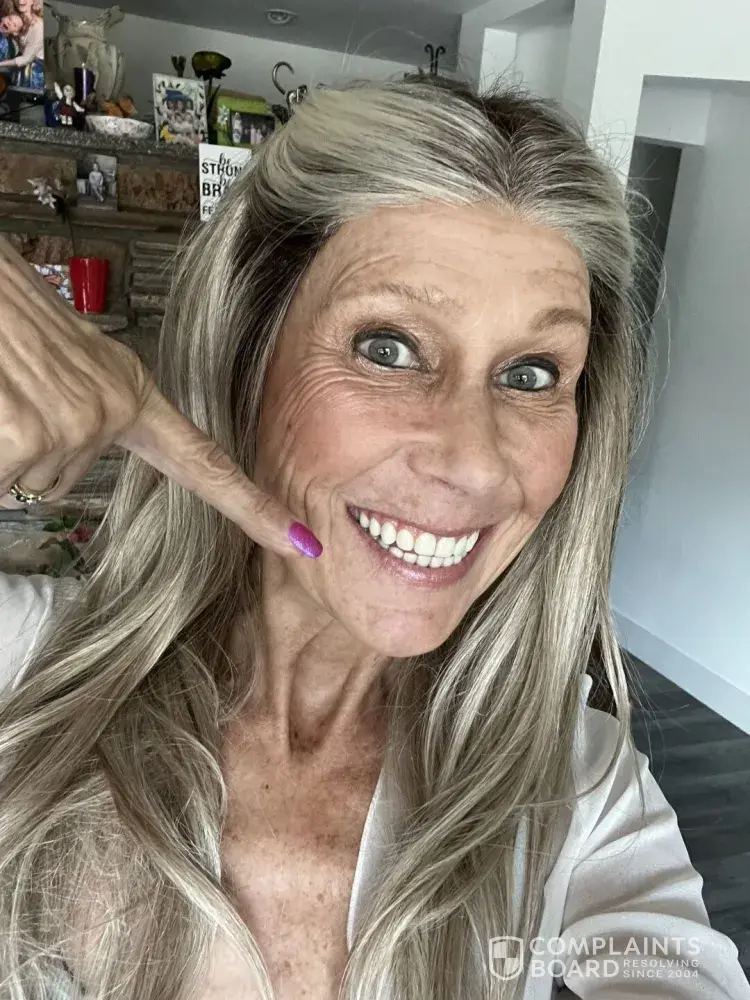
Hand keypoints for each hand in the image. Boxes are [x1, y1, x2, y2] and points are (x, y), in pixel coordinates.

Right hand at [0, 236, 321, 558]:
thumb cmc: (6, 321)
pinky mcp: (28, 433)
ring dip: (0, 449)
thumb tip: (56, 467)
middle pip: (60, 482)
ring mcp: (76, 423)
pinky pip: (0, 481)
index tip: (303, 542)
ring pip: (27, 481)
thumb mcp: (62, 370)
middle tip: (8, 392)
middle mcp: (114, 410)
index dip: (253, 507)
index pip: (205, 462)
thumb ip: (82, 417)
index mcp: (132, 394)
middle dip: (21, 454)